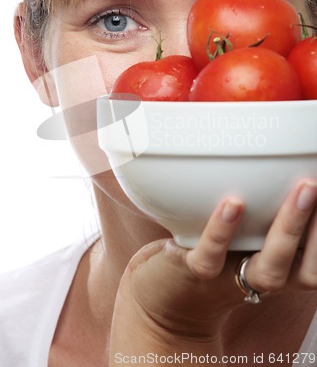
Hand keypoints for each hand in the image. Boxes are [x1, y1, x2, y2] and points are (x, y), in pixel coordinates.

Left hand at [109, 179, 316, 364]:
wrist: (164, 299)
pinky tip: (233, 204)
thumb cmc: (210, 256)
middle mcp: (263, 278)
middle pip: (307, 269)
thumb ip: (261, 214)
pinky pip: (212, 255)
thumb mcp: (241, 237)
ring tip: (301, 189)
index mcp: (279, 269)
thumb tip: (283, 167)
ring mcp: (231, 277)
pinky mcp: (195, 272)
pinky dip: (223, 230)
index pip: (315, 263)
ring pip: (271, 266)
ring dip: (290, 227)